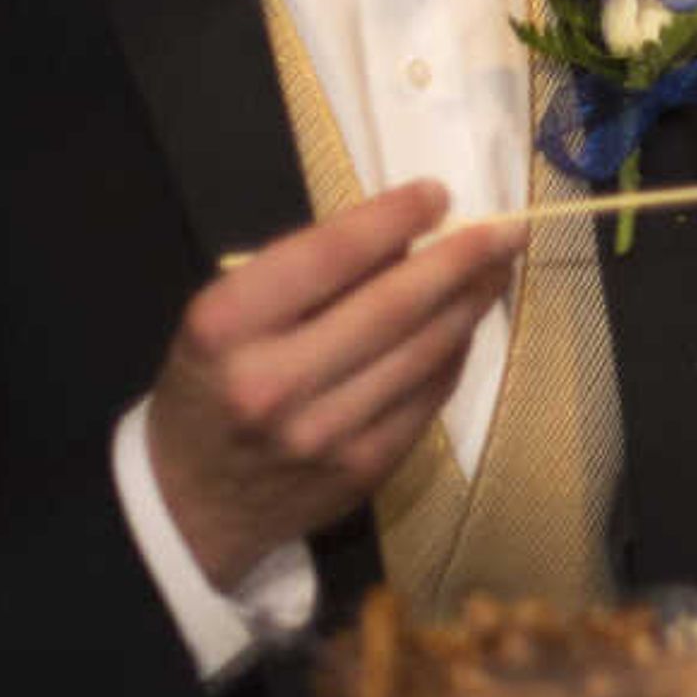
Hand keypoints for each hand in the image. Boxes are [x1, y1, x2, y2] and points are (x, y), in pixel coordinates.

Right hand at [142, 183, 524, 586]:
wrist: (188, 503)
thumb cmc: (208, 386)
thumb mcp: (224, 317)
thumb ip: (303, 277)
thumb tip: (405, 238)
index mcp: (228, 326)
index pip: (327, 256)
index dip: (392, 219)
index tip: (437, 193)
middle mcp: (274, 381)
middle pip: (391, 306)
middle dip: (460, 259)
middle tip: (508, 229)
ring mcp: (324, 433)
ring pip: (421, 354)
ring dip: (470, 305)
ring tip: (497, 269)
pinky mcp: (362, 470)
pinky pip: (427, 399)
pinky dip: (454, 355)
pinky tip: (466, 325)